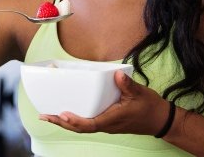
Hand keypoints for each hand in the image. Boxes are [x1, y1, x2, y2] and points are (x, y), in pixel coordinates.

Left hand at [39, 71, 171, 135]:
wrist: (159, 120)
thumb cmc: (149, 107)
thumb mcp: (140, 93)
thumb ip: (127, 85)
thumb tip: (116, 75)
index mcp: (112, 119)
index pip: (89, 124)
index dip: (74, 121)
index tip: (62, 115)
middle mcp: (106, 124)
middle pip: (79, 128)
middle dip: (61, 123)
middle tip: (44, 116)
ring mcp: (105, 124)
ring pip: (81, 127)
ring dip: (64, 123)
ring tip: (49, 116)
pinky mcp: (106, 122)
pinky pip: (86, 123)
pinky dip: (74, 120)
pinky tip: (66, 114)